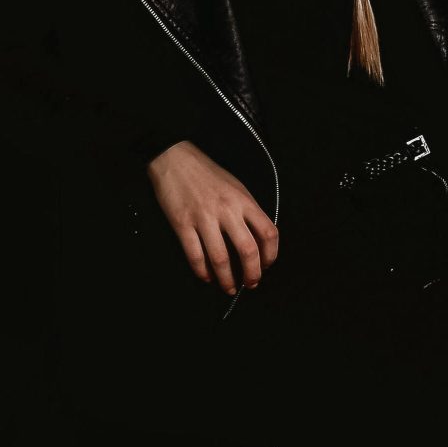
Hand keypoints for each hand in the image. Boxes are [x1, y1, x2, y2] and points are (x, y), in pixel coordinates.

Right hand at [146, 140, 278, 294]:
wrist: (176, 159)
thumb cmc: (208, 173)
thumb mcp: (236, 187)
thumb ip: (247, 211)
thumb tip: (257, 240)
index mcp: (244, 200)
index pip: (268, 232)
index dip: (271, 254)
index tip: (267, 264)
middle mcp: (227, 210)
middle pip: (248, 250)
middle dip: (252, 274)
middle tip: (251, 283)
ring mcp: (204, 218)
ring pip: (221, 259)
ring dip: (227, 279)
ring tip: (229, 287)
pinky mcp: (183, 224)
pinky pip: (195, 256)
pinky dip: (203, 272)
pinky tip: (207, 277)